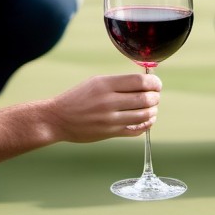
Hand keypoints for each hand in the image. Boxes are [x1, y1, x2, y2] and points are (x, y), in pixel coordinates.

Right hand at [45, 73, 160, 143]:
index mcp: (105, 84)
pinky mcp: (109, 133)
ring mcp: (109, 119)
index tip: (157, 84)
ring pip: (143, 115)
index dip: (154, 82)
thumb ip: (119, 82)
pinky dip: (145, 125)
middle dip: (155, 97)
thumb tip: (145, 82)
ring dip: (153, 111)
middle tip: (155, 96)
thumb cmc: (78, 98)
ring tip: (152, 108)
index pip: (139, 81)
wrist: (57, 119)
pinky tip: (146, 121)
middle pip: (145, 98)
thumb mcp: (96, 82)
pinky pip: (135, 131)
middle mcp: (108, 101)